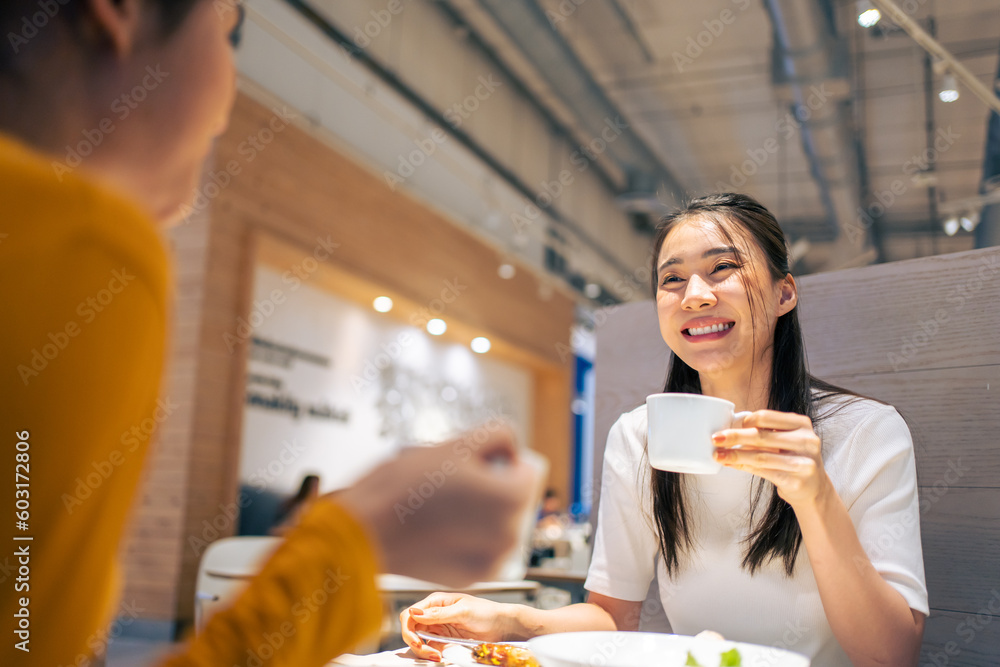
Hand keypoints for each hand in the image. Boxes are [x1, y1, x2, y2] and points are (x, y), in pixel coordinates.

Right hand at [336, 423, 537, 587]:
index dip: (500, 463)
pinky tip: (437, 528)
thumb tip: (510, 451)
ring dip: (479, 514)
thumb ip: (497, 436)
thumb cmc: (406, 486)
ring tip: (442, 505)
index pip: (526, 472)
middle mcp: (509, 534)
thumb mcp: (455, 443)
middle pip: (512, 500)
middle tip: (451, 484)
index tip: (473, 466)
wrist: (365, 533)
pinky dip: (466, 538)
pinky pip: (479, 549)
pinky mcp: (471, 577)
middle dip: (490, 490)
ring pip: (496, 525)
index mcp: (511, 499)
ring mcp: (491, 560)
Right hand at [400, 592, 514, 660]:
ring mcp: (439, 627)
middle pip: (411, 628)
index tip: (418, 641)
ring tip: (437, 656)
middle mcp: (434, 613)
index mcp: (436, 601)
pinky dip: (432, 653)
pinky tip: (440, 656)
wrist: (501, 625)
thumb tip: (415, 612)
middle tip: (429, 652)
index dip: (409, 629)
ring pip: (419, 640)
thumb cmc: (486, 612)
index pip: (410, 613)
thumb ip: (438, 614)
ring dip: (424, 650)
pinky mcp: (444, 639)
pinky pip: (431, 647)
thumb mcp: (462, 611)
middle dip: (415, 642)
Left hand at [711, 409, 829, 507]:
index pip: (767, 417)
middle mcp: (807, 441)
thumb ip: (763, 432)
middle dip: (734, 437)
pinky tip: (732, 464)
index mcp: (801, 424)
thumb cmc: (792, 458)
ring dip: (735, 455)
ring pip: (761, 456)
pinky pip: (764, 472)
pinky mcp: (797, 481)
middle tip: (715, 439)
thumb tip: (728, 430)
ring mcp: (804, 462)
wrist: (813, 488)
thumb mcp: (784, 439)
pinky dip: (744, 467)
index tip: (729, 425)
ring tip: (718, 455)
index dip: (746, 421)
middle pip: (762, 436)